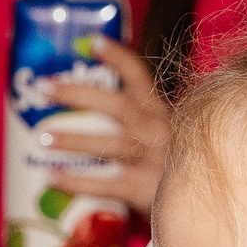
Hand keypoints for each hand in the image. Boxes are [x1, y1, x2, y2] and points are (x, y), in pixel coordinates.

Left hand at [45, 36, 169, 216]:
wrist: (203, 205)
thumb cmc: (174, 167)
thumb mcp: (164, 135)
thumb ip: (137, 121)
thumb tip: (89, 105)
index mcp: (161, 113)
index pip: (140, 78)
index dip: (119, 57)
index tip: (93, 42)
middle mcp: (159, 132)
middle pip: (117, 106)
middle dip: (78, 93)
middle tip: (44, 87)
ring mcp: (154, 161)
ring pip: (109, 145)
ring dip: (73, 139)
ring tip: (43, 137)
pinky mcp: (145, 190)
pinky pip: (104, 185)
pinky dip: (76, 182)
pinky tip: (52, 177)